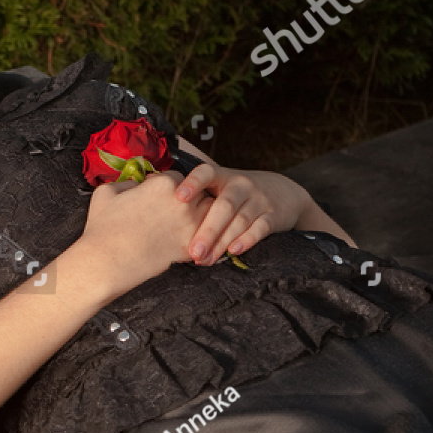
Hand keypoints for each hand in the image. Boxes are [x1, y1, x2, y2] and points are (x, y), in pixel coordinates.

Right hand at [76, 170, 214, 295]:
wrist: (107, 261)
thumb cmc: (103, 227)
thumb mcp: (106, 192)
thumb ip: (126, 183)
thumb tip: (136, 185)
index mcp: (164, 183)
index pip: (180, 178)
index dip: (172, 187)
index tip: (164, 197)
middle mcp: (183, 201)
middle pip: (200, 193)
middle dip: (193, 200)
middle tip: (180, 211)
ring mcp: (190, 225)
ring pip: (210, 214)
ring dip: (203, 217)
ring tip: (189, 226)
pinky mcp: (190, 247)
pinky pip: (207, 239)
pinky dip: (203, 240)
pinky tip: (193, 243)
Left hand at [172, 163, 312, 264]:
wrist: (283, 192)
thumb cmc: (236, 194)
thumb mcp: (218, 185)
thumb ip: (193, 190)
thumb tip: (149, 185)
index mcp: (222, 176)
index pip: (206, 172)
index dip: (193, 183)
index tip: (178, 197)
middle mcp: (240, 185)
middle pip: (223, 206)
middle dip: (207, 230)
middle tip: (192, 252)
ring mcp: (258, 200)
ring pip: (239, 220)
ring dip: (222, 242)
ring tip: (205, 260)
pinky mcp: (273, 215)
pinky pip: (260, 228)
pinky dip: (247, 239)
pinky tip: (234, 251)